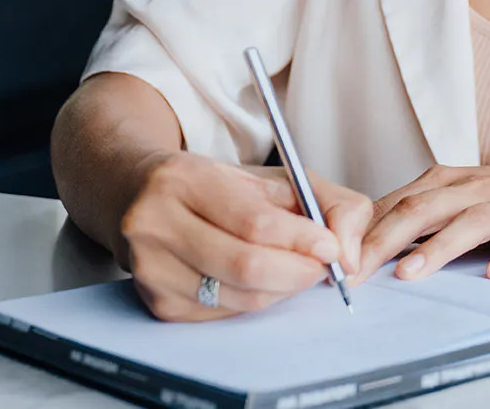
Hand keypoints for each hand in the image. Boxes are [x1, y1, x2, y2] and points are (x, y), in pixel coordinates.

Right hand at [116, 150, 371, 321]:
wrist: (140, 194)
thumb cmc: (219, 186)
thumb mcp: (276, 175)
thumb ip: (330, 202)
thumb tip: (349, 254)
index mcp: (183, 179)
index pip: (254, 222)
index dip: (302, 240)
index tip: (331, 247)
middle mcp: (155, 223)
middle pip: (245, 266)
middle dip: (298, 272)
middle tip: (322, 267)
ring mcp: (149, 267)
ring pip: (237, 296)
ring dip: (281, 289)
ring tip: (294, 269)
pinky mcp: (156, 302)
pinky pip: (223, 313)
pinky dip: (254, 299)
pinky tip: (258, 279)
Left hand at [355, 164, 489, 284]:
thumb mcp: (459, 197)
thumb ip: (415, 215)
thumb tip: (360, 241)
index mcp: (449, 182)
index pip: (397, 202)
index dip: (363, 231)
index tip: (335, 259)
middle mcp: (476, 189)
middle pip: (424, 208)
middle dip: (385, 239)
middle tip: (356, 269)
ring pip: (471, 223)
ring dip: (439, 248)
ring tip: (411, 271)